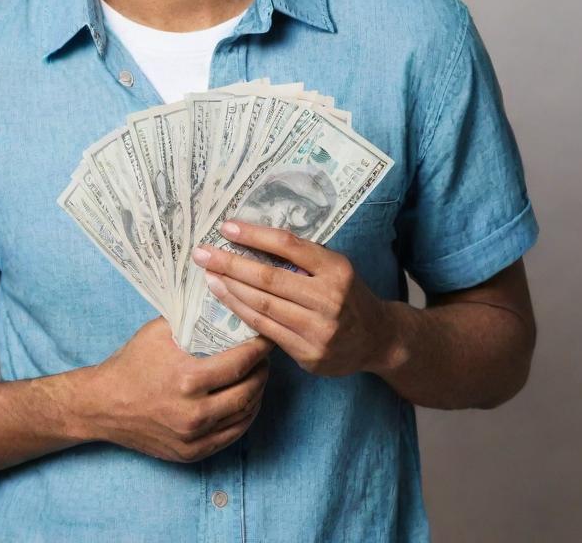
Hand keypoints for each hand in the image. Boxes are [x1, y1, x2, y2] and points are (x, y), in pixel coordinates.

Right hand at [86, 317, 272, 462]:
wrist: (102, 405)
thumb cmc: (131, 363)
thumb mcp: (159, 331)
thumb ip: (193, 318)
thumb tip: (223, 300)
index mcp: (188, 379)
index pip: (241, 363)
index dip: (260, 348)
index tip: (267, 336)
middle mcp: (194, 413)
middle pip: (249, 391)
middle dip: (263, 371)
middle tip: (266, 356)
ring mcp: (194, 438)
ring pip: (244, 416)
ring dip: (258, 394)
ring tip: (258, 375)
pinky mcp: (191, 453)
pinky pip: (231, 436)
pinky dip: (244, 417)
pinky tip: (246, 401)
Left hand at [191, 221, 397, 376]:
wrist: (378, 339)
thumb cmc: (348, 295)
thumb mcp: (335, 267)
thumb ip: (303, 258)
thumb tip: (252, 239)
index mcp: (336, 268)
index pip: (288, 245)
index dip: (254, 235)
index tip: (226, 226)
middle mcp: (329, 299)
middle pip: (269, 278)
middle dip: (231, 263)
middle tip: (203, 253)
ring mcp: (319, 330)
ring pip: (263, 306)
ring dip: (230, 289)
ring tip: (209, 274)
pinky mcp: (309, 355)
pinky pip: (266, 330)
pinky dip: (242, 312)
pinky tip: (226, 299)